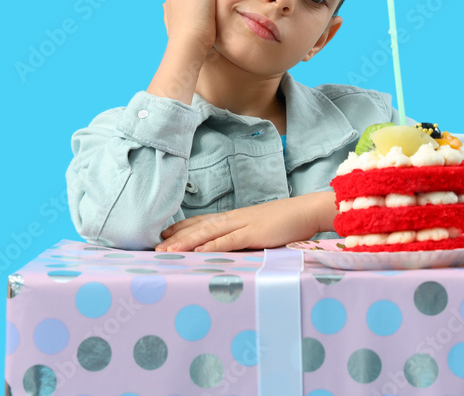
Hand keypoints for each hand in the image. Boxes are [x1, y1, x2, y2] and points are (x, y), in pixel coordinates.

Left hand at [156, 194, 327, 251]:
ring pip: (208, 234)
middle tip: (155, 248)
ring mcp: (243, 224)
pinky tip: (197, 253)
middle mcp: (234, 218)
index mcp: (236, 217)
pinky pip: (228, 241)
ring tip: (167, 252)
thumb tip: (234, 246)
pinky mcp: (253, 233)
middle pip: (200, 227)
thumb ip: (246, 235)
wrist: (307, 211)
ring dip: (186, 243)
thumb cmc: (287, 221)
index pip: (203, 221)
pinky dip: (211, 247)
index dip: (183, 228)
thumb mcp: (261, 228)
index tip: (165, 235)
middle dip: (177, 237)